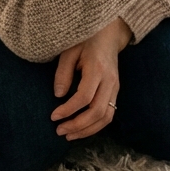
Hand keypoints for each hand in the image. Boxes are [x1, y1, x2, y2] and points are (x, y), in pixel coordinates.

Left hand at [50, 17, 131, 139]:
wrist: (110, 35)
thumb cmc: (86, 40)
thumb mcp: (70, 51)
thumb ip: (63, 73)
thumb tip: (58, 96)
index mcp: (97, 69)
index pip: (85, 97)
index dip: (68, 110)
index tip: (53, 116)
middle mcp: (110, 81)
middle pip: (97, 111)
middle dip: (78, 125)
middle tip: (59, 130)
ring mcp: (115, 87)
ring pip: (106, 117)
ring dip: (87, 130)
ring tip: (69, 135)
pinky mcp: (116, 92)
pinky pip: (109, 114)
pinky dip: (96, 126)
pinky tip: (82, 129)